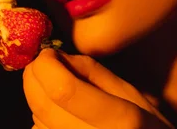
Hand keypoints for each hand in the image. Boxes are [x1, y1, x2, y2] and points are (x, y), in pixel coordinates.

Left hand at [23, 49, 173, 128]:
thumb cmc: (143, 125)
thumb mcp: (128, 93)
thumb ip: (91, 71)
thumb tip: (55, 58)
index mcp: (121, 120)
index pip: (64, 90)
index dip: (47, 66)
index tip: (48, 53)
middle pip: (43, 105)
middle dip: (33, 77)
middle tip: (40, 65)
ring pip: (37, 119)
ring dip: (36, 97)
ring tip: (51, 88)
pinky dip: (41, 116)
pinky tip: (56, 112)